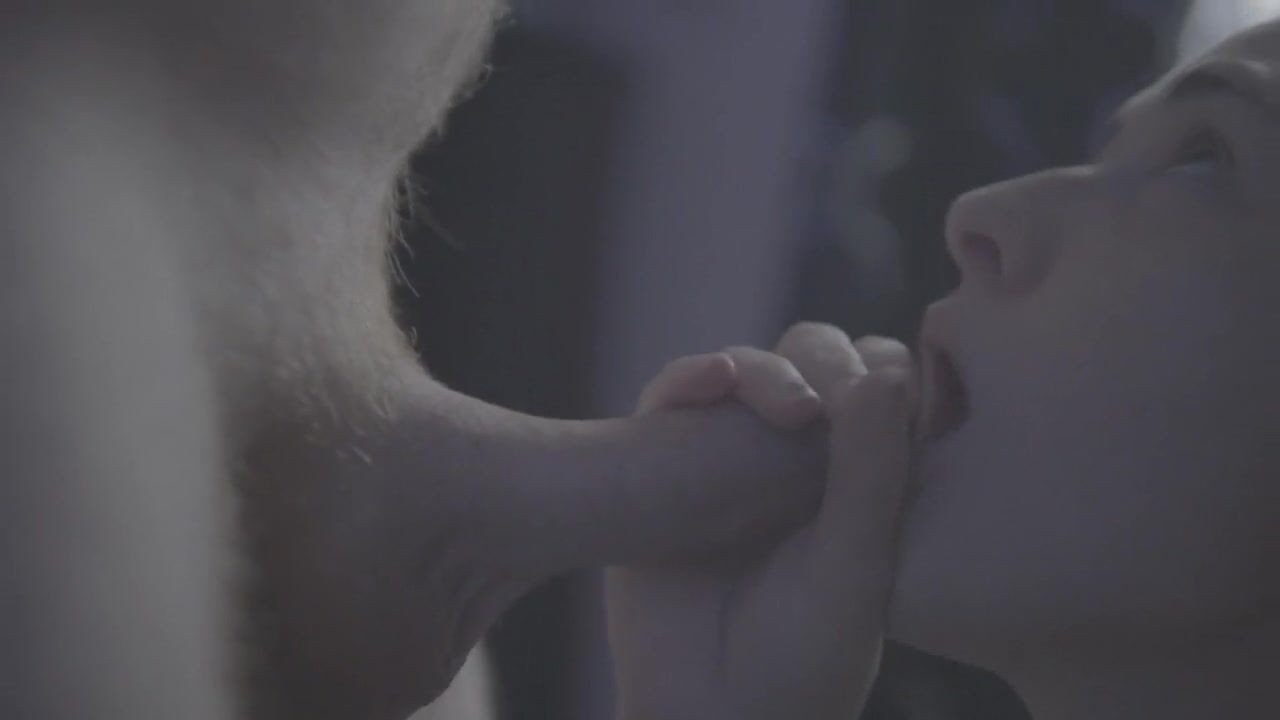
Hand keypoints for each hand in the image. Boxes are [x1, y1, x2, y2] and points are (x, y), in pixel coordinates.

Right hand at [607, 324, 916, 719]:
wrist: (706, 715)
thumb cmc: (802, 661)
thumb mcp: (855, 569)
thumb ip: (873, 474)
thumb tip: (884, 371)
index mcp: (863, 480)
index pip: (887, 386)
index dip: (889, 374)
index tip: (890, 398)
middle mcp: (797, 459)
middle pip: (817, 361)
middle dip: (824, 359)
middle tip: (826, 402)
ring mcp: (729, 457)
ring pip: (748, 369)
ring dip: (766, 368)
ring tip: (789, 408)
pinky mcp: (664, 461)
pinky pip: (674, 395)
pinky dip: (691, 376)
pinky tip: (713, 380)